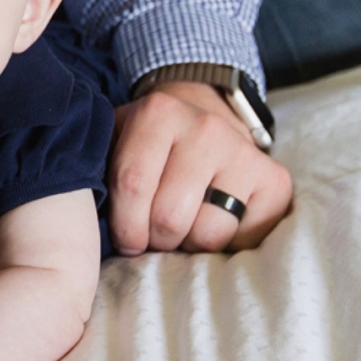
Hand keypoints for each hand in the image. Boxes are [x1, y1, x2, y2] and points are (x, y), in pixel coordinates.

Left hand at [107, 80, 292, 254]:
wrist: (206, 118)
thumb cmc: (151, 146)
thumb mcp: (116, 142)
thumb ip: (97, 169)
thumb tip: (85, 220)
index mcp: (159, 114)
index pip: (133, 186)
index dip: (125, 227)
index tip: (126, 239)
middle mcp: (206, 129)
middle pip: (170, 218)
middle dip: (156, 240)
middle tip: (155, 236)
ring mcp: (244, 153)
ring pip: (208, 234)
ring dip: (190, 245)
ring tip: (184, 229)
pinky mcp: (275, 181)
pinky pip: (244, 239)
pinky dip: (227, 245)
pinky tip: (215, 224)